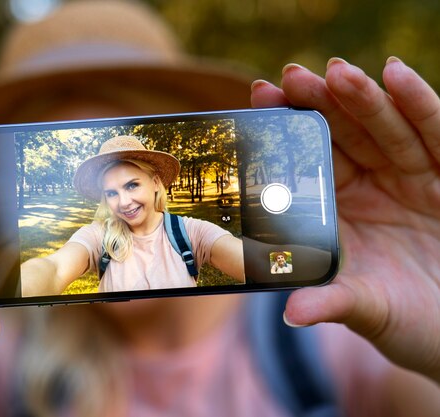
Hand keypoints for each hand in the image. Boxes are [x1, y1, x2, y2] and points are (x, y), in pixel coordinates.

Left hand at [251, 57, 439, 381]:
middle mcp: (371, 185)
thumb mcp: (365, 307)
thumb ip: (330, 301)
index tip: (261, 99)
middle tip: (291, 77)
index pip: (308, 160)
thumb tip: (292, 314)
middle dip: (318, 104)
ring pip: (385, 129)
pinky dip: (420, 104)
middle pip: (343, 135)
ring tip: (337, 72)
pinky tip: (397, 74)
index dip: (287, 129)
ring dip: (362, 99)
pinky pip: (435, 135)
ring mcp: (411, 177)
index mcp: (338, 209)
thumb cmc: (405, 318)